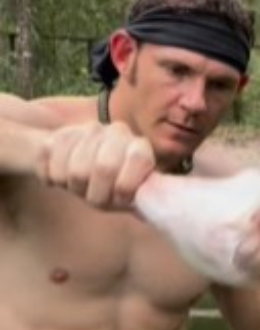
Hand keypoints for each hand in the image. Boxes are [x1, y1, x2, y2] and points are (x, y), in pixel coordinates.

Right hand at [38, 121, 155, 207]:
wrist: (88, 172)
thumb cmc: (117, 190)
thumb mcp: (134, 197)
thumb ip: (142, 196)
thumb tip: (139, 199)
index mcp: (141, 148)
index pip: (137, 160)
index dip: (125, 188)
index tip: (120, 199)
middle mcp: (118, 132)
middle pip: (104, 168)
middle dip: (97, 193)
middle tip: (96, 197)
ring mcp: (90, 130)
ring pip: (75, 170)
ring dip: (75, 188)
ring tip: (82, 187)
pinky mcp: (61, 133)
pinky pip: (48, 159)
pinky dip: (50, 177)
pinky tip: (61, 179)